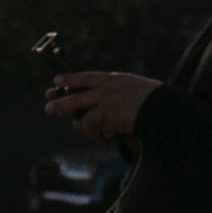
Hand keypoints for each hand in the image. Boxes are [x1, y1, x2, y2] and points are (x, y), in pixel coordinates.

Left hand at [43, 70, 157, 141]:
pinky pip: (99, 131)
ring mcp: (106, 105)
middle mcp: (106, 90)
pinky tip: (115, 133)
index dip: (70, 79)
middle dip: (61, 104)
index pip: (86, 77)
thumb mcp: (132, 87)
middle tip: (48, 108)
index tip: (56, 80)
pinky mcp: (109, 119)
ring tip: (96, 132)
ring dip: (86, 128)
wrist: (163, 108)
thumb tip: (97, 104)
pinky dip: (105, 135)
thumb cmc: (152, 99)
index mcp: (113, 79)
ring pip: (84, 119)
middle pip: (76, 98)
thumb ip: (115, 91)